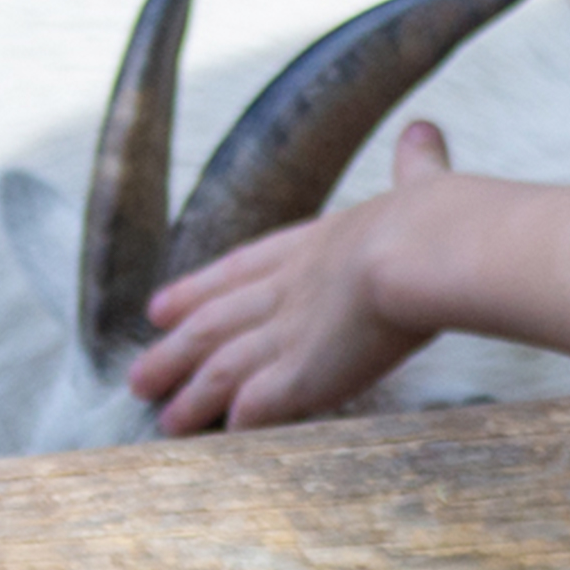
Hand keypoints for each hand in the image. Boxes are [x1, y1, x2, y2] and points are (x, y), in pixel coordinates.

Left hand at [128, 123, 451, 431]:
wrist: (424, 249)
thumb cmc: (432, 221)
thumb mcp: (420, 186)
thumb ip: (416, 167)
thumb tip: (424, 132)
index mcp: (313, 246)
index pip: (241, 270)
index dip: (197, 289)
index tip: (162, 305)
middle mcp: (288, 290)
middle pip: (215, 324)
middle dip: (175, 351)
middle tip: (138, 375)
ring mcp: (289, 333)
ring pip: (223, 369)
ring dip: (193, 396)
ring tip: (164, 421)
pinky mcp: (302, 376)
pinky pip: (259, 404)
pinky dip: (238, 421)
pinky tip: (224, 437)